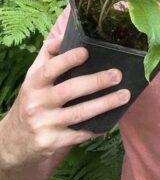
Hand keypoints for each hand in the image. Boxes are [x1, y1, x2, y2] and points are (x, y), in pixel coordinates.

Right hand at [0, 37, 129, 179]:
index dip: (67, 60)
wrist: (16, 140)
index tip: (86, 52)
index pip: (49, 69)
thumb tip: (62, 37)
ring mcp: (45, 124)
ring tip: (124, 96)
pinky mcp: (53, 142)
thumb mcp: (33, 79)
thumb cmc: (32, 102)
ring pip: (79, 113)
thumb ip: (47, 57)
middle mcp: (37, 103)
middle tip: (117, 75)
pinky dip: (96, 128)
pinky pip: (79, 134)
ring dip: (104, 104)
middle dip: (96, 82)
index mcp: (32, 84)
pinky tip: (112, 120)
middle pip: (69, 90)